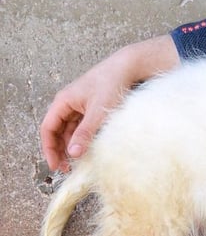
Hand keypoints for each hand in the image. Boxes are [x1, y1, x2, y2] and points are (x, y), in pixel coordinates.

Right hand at [40, 35, 178, 171]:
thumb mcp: (98, 112)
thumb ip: (85, 133)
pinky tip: (88, 149)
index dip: (49, 148)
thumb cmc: (111, 85)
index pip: (48, 129)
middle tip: (66, 168)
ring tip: (77, 162)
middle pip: (57, 131)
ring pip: (69, 130)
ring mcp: (79, 105)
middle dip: (59, 150)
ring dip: (71, 145)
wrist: (127, 68)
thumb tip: (73, 153)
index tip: (55, 165)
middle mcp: (67, 103)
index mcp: (63, 102)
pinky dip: (81, 138)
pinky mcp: (90, 107)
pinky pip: (80, 126)